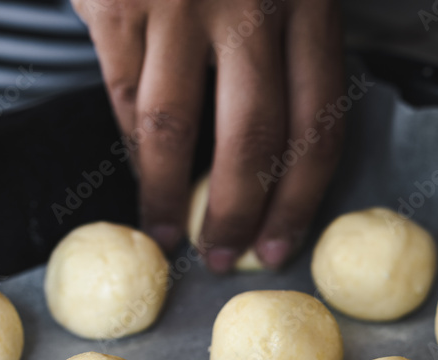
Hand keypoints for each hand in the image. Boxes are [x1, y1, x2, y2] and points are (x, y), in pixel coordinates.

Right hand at [72, 0, 344, 270]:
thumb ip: (291, 53)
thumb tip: (283, 162)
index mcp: (309, 4)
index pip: (319, 126)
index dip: (302, 199)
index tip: (282, 243)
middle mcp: (252, 6)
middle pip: (255, 141)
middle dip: (240, 214)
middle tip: (226, 256)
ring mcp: (180, 3)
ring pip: (176, 129)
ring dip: (171, 195)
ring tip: (170, 234)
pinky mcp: (118, 3)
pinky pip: (126, 95)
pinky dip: (133, 146)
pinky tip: (142, 174)